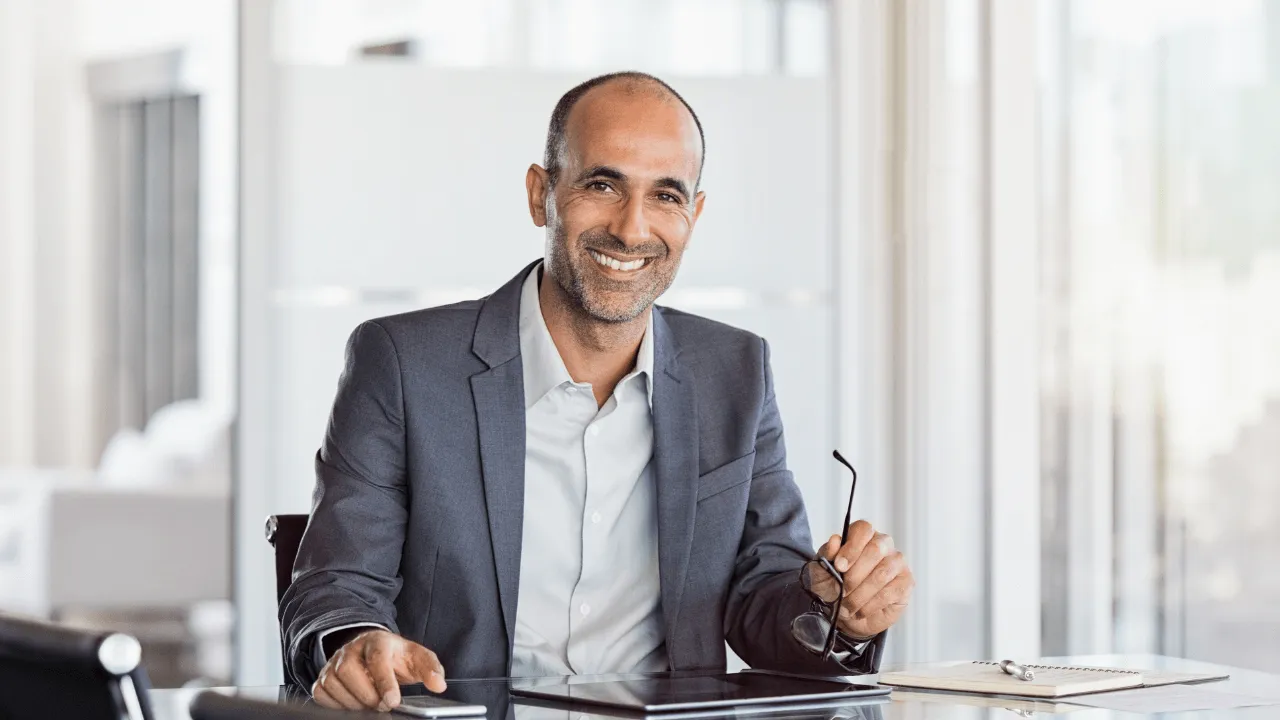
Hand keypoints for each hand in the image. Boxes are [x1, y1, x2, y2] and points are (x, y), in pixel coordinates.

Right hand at [312, 629, 446, 710]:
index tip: (392, 702)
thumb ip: (431, 669)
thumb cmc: (397, 657)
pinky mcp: (324, 676)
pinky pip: (320, 692)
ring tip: (369, 706)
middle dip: (366, 694)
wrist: (375, 651)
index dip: (384, 681)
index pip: (377, 658)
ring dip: (352, 702)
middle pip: (348, 670)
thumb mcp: (418, 658)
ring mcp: (335, 662)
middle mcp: (352, 649)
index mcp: (377, 641)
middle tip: (382, 706)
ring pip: (332, 682)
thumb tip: (439, 684)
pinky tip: (352, 705)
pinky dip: (335, 704)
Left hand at [806, 520, 912, 639]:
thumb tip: (835, 540)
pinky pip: (891, 591)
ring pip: (883, 573)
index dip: (851, 547)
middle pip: (876, 549)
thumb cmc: (833, 588)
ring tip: (847, 606)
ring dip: (861, 594)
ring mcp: (897, 563)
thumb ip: (826, 554)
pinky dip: (871, 604)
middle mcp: (883, 544)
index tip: (839, 566)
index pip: (863, 529)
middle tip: (842, 591)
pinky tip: (861, 611)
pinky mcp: (906, 583)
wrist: (845, 615)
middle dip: (855, 575)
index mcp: (862, 536)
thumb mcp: (821, 572)